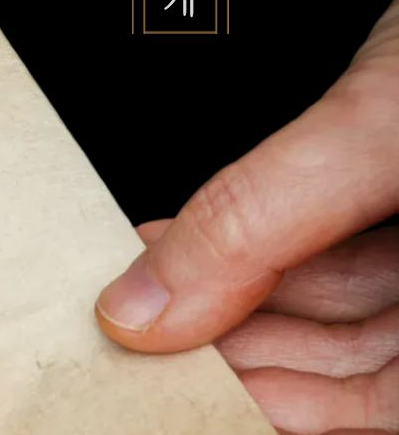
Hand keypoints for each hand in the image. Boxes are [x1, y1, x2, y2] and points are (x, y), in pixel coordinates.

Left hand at [96, 0, 398, 433]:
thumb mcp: (377, 123)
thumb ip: (264, 214)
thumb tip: (151, 301)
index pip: (387, 403)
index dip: (283, 404)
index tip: (184, 380)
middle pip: (366, 362)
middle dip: (249, 344)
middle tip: (152, 332)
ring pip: (354, 309)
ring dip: (248, 293)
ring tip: (155, 282)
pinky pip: (355, 250)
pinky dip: (276, 247)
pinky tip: (198, 238)